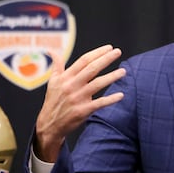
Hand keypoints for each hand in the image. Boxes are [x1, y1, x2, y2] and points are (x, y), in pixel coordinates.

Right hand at [34, 44, 125, 161]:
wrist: (50, 124)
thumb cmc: (53, 101)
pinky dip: (110, 99)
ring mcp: (77, 98)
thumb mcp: (52, 82)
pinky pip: (99, 103)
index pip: (84, 61)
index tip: (109, 48)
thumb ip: (56, 65)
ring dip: (112, 77)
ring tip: (123, 71)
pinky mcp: (82, 111)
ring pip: (97, 84)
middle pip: (92, 69)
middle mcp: (71, 86)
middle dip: (106, 59)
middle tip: (118, 52)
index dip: (97, 53)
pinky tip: (121, 95)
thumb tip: (52, 51)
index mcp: (66, 77)